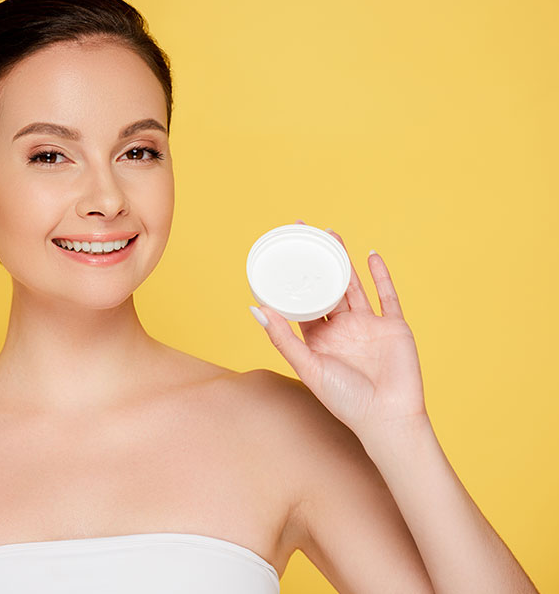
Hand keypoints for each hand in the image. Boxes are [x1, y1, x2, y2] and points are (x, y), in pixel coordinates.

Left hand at [251, 219, 425, 438]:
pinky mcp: (392, 327)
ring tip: (331, 234)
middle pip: (326, 286)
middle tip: (304, 231)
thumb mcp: (308, 365)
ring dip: (343, 260)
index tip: (281, 255)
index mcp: (318, 339)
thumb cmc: (344, 399)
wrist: (387, 417)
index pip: (302, 301)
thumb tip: (257, 307)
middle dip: (316, 260)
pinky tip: (370, 255)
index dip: (292, 279)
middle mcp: (341, 329)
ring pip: (353, 285)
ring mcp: (368, 326)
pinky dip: (380, 275)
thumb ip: (283, 338)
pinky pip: (387, 295)